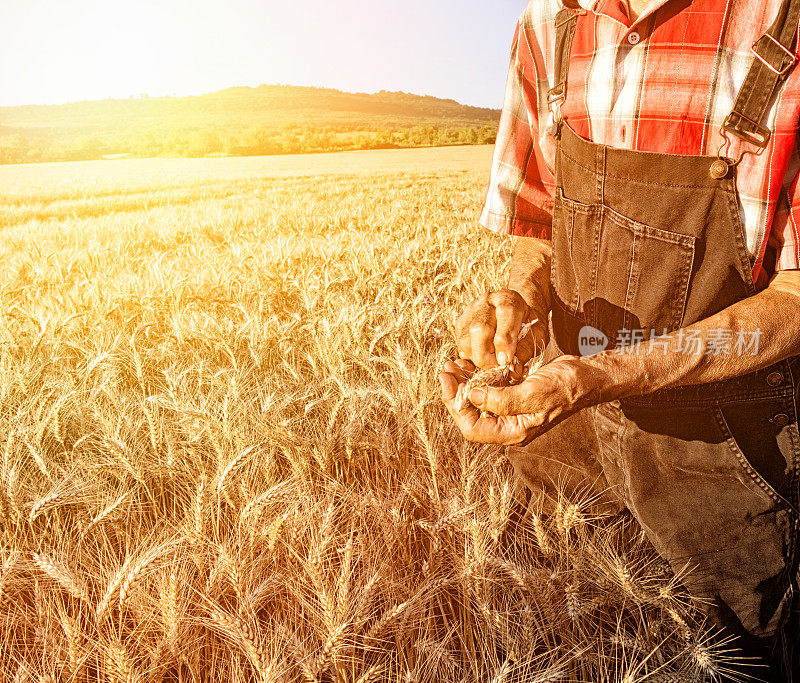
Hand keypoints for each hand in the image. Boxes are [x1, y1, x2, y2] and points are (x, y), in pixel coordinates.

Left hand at [439, 355, 611, 444]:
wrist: (588, 376)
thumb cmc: (566, 387)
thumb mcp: (533, 393)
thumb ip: (501, 399)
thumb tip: (472, 396)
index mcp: (513, 432)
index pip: (472, 428)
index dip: (454, 405)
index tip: (446, 380)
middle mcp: (509, 424)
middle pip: (470, 414)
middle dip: (455, 392)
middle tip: (446, 368)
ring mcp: (511, 410)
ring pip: (477, 400)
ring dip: (463, 382)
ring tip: (454, 363)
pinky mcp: (514, 395)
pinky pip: (488, 389)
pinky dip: (477, 377)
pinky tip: (470, 363)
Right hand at [454, 289, 547, 369]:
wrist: (515, 312)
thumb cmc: (528, 323)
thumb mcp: (536, 334)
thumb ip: (525, 350)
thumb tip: (512, 371)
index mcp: (509, 299)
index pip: (504, 316)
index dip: (504, 343)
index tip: (506, 361)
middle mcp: (486, 302)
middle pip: (479, 329)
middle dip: (486, 355)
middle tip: (497, 368)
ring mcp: (470, 311)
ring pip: (466, 339)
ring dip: (477, 358)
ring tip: (492, 363)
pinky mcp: (461, 322)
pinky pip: (461, 344)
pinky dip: (471, 356)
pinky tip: (484, 357)